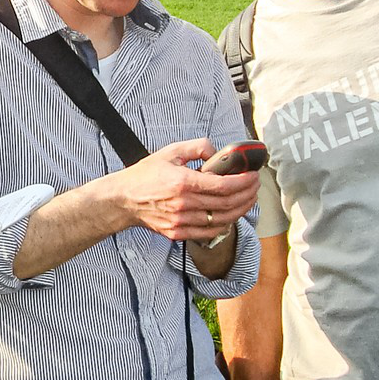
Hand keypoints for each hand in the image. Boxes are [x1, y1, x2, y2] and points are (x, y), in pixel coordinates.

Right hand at [108, 139, 257, 243]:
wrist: (123, 199)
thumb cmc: (145, 175)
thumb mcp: (170, 152)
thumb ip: (197, 147)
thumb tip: (217, 153)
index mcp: (183, 182)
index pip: (224, 185)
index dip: (244, 182)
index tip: (253, 176)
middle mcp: (184, 204)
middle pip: (227, 204)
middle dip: (247, 194)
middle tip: (255, 186)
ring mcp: (181, 221)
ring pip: (222, 220)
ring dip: (241, 210)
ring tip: (248, 199)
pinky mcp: (178, 232)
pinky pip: (210, 232)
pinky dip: (225, 224)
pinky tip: (231, 214)